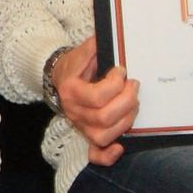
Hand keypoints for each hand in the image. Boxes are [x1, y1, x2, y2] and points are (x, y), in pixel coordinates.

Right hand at [48, 39, 141, 165]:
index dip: (115, 84)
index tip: (122, 71)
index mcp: (71, 92)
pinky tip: (121, 147)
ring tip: (133, 104)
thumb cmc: (74, 67)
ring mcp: (81, 126)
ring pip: (104, 135)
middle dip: (126, 101)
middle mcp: (74, 112)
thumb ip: (93, 47)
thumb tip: (107, 37)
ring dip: (125, 120)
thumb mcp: (80, 54)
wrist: (59, 79)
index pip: (96, 96)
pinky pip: (95, 154)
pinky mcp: (87, 136)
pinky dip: (108, 156)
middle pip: (104, 117)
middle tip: (133, 85)